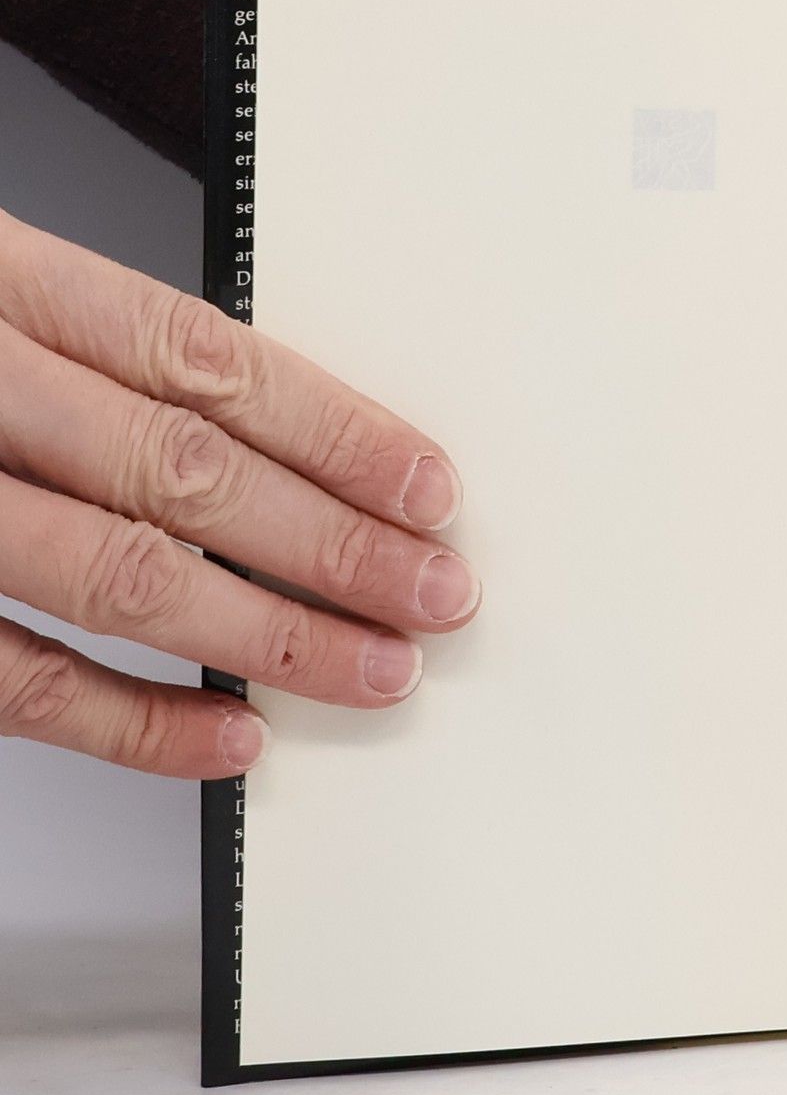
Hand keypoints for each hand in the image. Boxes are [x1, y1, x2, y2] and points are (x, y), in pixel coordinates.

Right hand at [0, 209, 479, 778]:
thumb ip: (91, 354)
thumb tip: (281, 449)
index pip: (202, 355)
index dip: (335, 429)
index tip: (429, 489)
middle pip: (180, 469)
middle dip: (330, 544)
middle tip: (436, 596)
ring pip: (114, 575)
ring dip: (265, 637)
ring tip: (372, 672)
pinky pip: (8, 680)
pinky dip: (130, 724)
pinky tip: (227, 740)